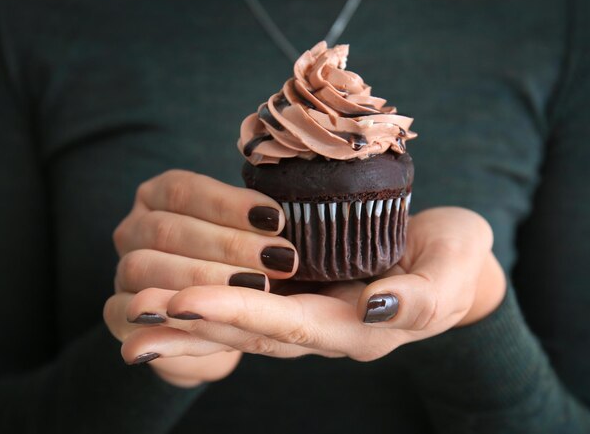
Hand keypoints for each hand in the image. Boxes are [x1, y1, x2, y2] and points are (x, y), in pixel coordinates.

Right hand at [104, 170, 297, 385]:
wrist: (216, 320)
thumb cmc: (241, 264)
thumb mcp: (248, 234)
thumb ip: (256, 219)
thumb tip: (285, 211)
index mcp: (159, 196)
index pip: (183, 190)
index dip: (229, 203)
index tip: (277, 218)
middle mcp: (134, 228)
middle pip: (168, 228)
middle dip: (228, 245)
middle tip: (280, 259)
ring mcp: (121, 270)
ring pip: (146, 266)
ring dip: (202, 278)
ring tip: (257, 287)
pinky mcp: (115, 313)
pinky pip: (123, 313)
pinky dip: (163, 314)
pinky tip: (205, 318)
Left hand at [112, 206, 505, 362]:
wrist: (447, 260)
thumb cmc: (454, 262)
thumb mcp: (451, 274)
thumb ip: (421, 299)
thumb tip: (374, 308)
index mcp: (357, 329)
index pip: (288, 324)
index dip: (238, 313)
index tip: (186, 301)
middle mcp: (323, 327)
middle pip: (250, 330)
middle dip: (193, 324)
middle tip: (135, 315)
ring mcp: (307, 310)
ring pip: (240, 319)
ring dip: (187, 316)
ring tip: (135, 310)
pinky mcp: (299, 289)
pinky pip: (248, 300)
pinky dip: (208, 299)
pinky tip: (170, 293)